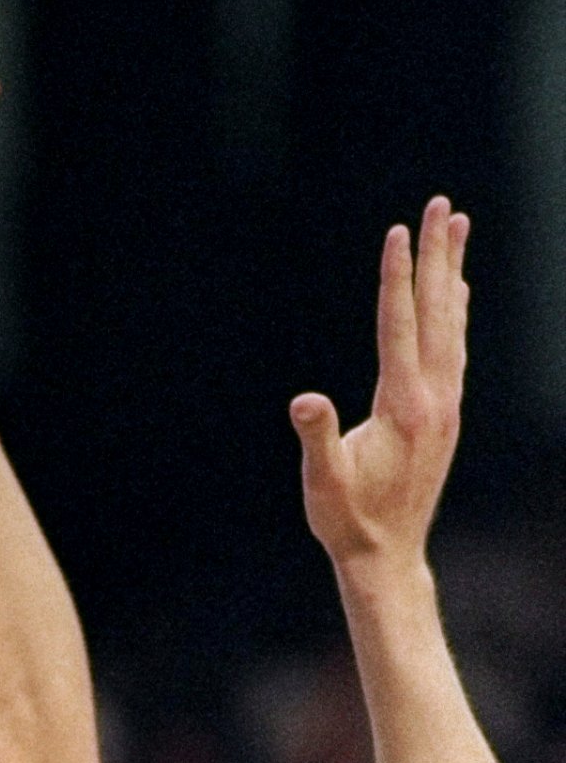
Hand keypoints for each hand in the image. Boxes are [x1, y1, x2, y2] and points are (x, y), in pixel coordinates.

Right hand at [291, 197, 468, 573]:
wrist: (387, 556)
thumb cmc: (347, 520)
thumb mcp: (323, 482)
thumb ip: (317, 439)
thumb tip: (305, 402)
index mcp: (405, 406)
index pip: (399, 325)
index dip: (397, 278)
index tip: (398, 232)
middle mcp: (435, 398)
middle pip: (437, 311)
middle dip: (438, 256)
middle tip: (442, 206)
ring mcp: (446, 405)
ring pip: (452, 324)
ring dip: (453, 274)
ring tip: (458, 230)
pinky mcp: (446, 415)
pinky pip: (454, 348)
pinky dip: (456, 312)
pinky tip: (457, 294)